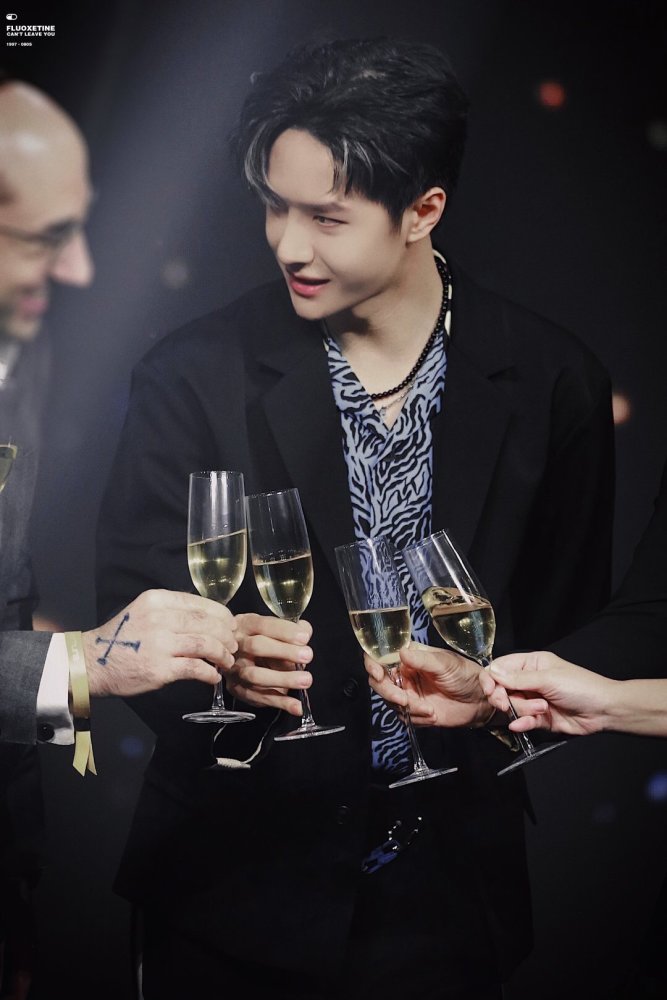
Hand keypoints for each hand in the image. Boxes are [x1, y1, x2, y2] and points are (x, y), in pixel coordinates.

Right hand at [83, 590, 237, 696]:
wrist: (92, 663)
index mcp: (157, 600)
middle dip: (226, 635)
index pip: (200, 604)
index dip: (222, 615)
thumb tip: (210, 619)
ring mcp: (160, 644)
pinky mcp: (160, 669)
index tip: (230, 624)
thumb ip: (173, 611)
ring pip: (206, 645)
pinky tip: (213, 676)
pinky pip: (196, 668)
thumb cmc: (122, 639)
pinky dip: (210, 673)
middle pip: (207, 624)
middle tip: (232, 644)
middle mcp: (159, 618)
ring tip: (226, 660)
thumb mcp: (144, 612)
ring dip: (222, 654)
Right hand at [224, 613, 312, 715]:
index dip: (284, 631)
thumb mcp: (272, 628)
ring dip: (283, 679)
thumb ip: (291, 629)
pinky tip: (297, 706)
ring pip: (255, 675)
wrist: (233, 656)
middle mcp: (237, 646)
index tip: (304, 637)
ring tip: (306, 680)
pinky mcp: (238, 689)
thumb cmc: (260, 639)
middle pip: (256, 647)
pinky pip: (259, 698)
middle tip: (307, 655)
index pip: (263, 625)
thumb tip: (305, 631)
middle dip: (284, 651)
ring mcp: (235, 669)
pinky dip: (280, 703)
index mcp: (246, 625)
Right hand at [365, 643, 495, 727]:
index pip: (380, 656)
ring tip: (429, 710)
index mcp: (409, 657)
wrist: (480, 701)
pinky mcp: (414, 711)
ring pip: (390, 702)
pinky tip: (433, 715)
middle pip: (379, 682)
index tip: (377, 673)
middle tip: (405, 700)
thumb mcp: (445, 663)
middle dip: (389, 692)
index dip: (372, 663)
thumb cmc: (465, 674)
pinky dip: (416, 718)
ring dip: (408, 708)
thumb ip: (422, 660)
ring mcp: (407, 693)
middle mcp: (404, 674)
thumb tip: (401, 652)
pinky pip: (403, 717)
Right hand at [481, 651, 612, 735]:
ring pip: (512, 706)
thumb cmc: (580, 687)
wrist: (603, 711)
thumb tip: (493, 671)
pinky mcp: (540, 718)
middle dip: (503, 697)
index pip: (501, 667)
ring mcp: (534, 700)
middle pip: (502, 688)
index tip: (489, 689)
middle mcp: (530, 681)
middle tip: (504, 703)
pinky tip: (521, 725)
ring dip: (521, 710)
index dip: (491, 677)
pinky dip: (521, 723)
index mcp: (531, 664)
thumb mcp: (547, 679)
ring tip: (541, 710)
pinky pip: (522, 721)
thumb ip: (518, 678)